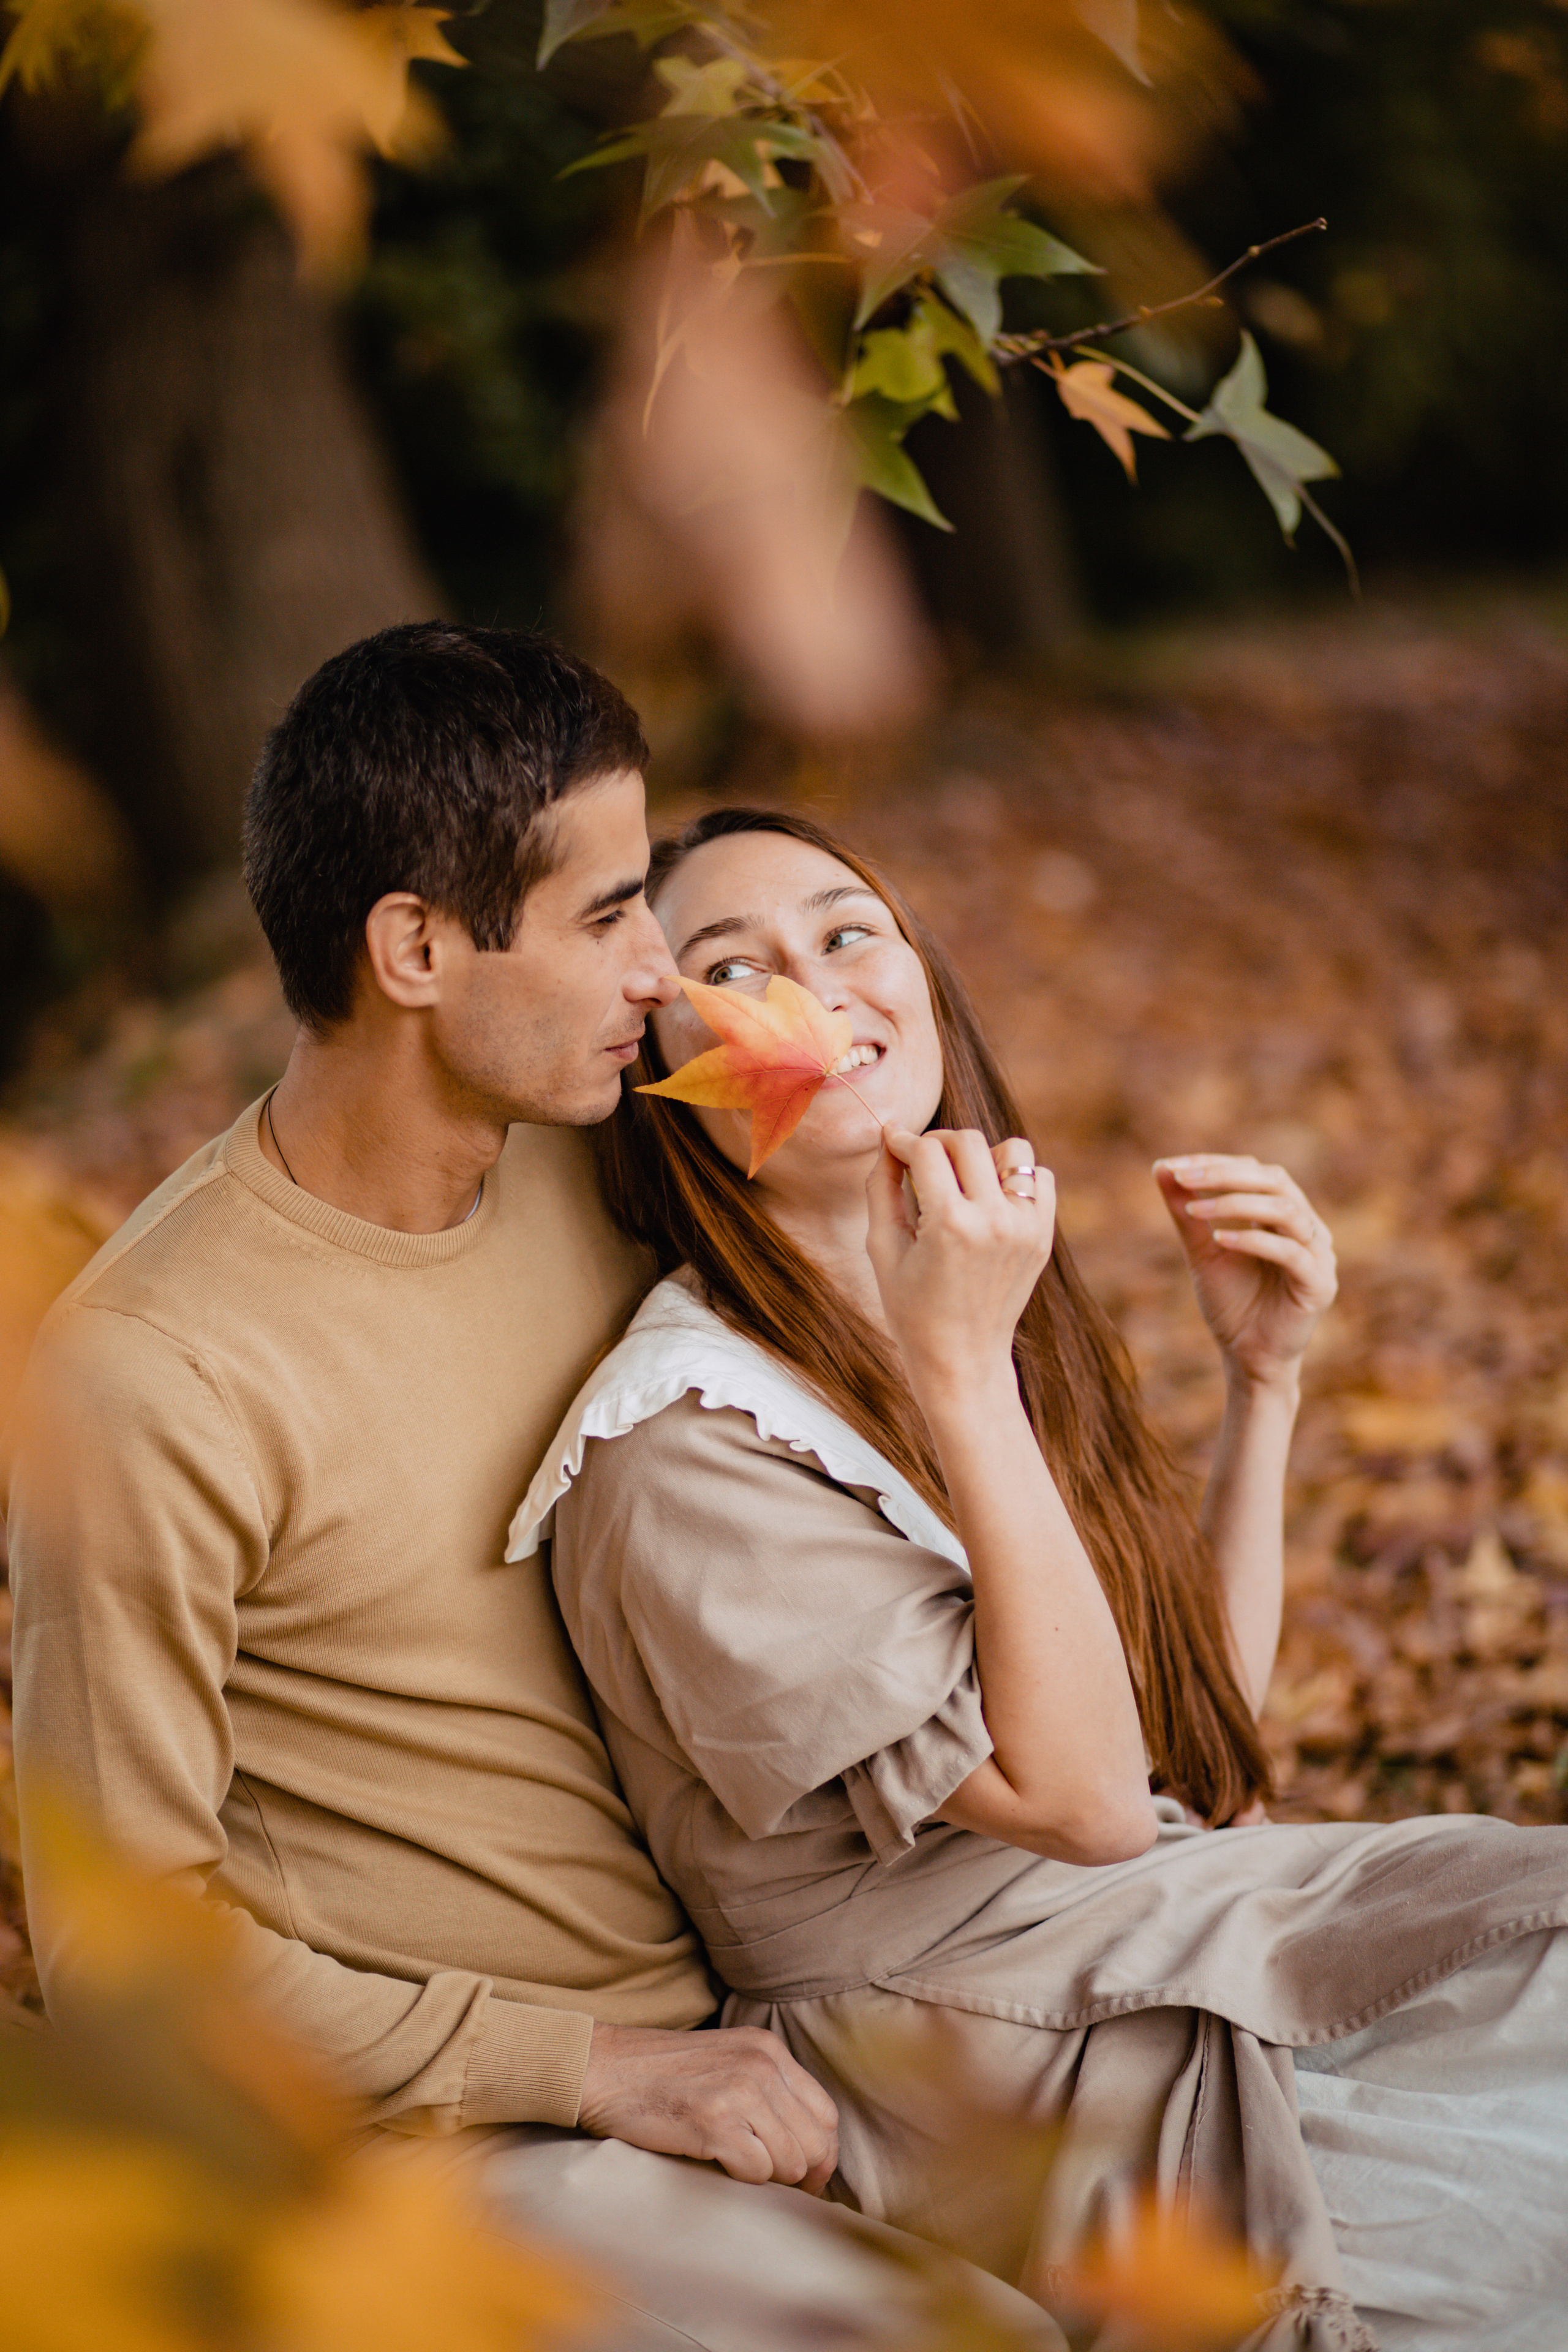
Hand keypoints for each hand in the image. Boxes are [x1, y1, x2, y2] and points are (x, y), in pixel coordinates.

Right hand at [576, 2022, 838, 2192]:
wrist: (604, 2068)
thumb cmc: (661, 2074)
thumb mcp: (727, 2062)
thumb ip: (767, 2090)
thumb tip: (807, 2148)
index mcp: (769, 2049)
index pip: (826, 2114)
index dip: (821, 2153)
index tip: (806, 2176)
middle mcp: (761, 2065)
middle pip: (815, 2142)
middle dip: (802, 2174)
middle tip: (776, 2187)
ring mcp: (739, 2091)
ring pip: (791, 2162)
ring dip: (769, 2178)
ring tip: (738, 2168)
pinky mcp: (715, 2121)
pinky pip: (757, 2171)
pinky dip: (743, 2179)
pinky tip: (718, 2164)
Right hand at [867, 1129, 1054, 1402]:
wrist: (961, 1359)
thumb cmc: (911, 1309)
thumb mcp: (882, 1248)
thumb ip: (881, 1187)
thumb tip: (887, 1140)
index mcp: (949, 1225)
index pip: (927, 1151)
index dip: (903, 1141)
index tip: (892, 1143)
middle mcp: (994, 1221)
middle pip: (968, 1141)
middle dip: (937, 1141)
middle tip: (920, 1159)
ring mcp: (1025, 1228)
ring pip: (1013, 1150)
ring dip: (982, 1154)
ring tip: (961, 1179)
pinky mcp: (1042, 1237)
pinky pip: (1040, 1179)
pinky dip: (1015, 1178)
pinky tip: (989, 1198)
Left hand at [1154, 1155, 1336, 1391]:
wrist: (1247, 1358)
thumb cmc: (1231, 1304)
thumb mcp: (1202, 1251)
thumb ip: (1186, 1213)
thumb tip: (1161, 1168)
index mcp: (1284, 1215)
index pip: (1256, 1171)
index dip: (1216, 1164)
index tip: (1173, 1167)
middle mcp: (1307, 1228)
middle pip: (1275, 1180)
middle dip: (1226, 1175)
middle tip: (1184, 1177)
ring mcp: (1318, 1255)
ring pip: (1286, 1210)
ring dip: (1236, 1203)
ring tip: (1196, 1209)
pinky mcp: (1319, 1284)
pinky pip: (1289, 1252)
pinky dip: (1252, 1240)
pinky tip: (1219, 1239)